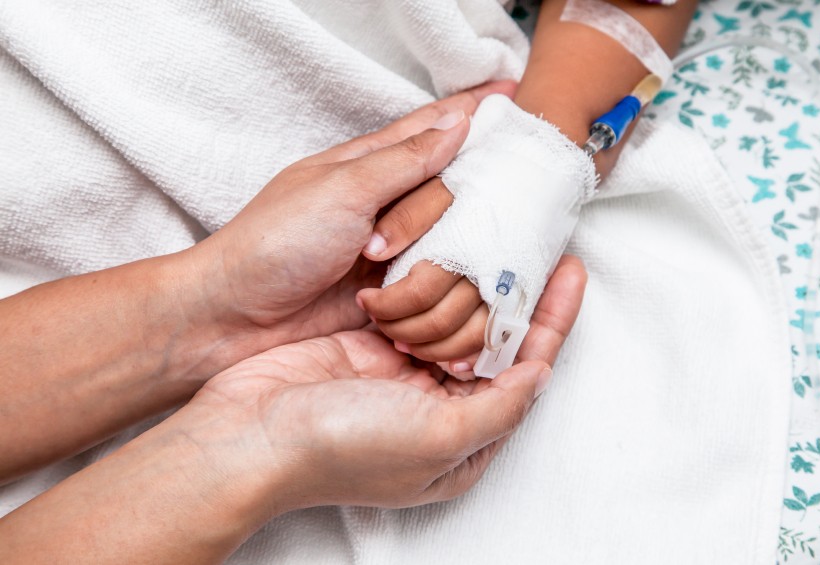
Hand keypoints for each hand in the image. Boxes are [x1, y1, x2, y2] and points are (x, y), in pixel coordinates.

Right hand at [0, 255, 584, 564]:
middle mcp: (436, 403)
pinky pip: (414, 303)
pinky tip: (448, 244)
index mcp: (462, 436)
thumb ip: (501, 406)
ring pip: (455, 316)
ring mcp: (400, 371)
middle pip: (493, 341)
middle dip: (517, 297)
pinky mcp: (366, 344)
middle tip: (537, 239)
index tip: (570, 271)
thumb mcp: (439, 439)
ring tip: (498, 231)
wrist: (247, 434)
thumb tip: (541, 370)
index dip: (553, 322)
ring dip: (474, 281)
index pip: (525, 369)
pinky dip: (432, 277)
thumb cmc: (343, 447)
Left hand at [187, 81, 516, 351]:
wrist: (240, 315)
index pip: (434, 128)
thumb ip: (405, 159)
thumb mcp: (341, 189)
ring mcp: (395, 246)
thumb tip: (458, 122)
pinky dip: (436, 286)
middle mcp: (388, 202)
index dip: (472, 111)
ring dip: (423, 254)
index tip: (515, 91)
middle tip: (379, 239)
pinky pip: (440, 280)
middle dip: (430, 211)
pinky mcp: (397, 288)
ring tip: (373, 269)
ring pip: (451, 238)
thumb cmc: (277, 243)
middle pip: (451, 190)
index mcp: (371, 164)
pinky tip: (424, 291)